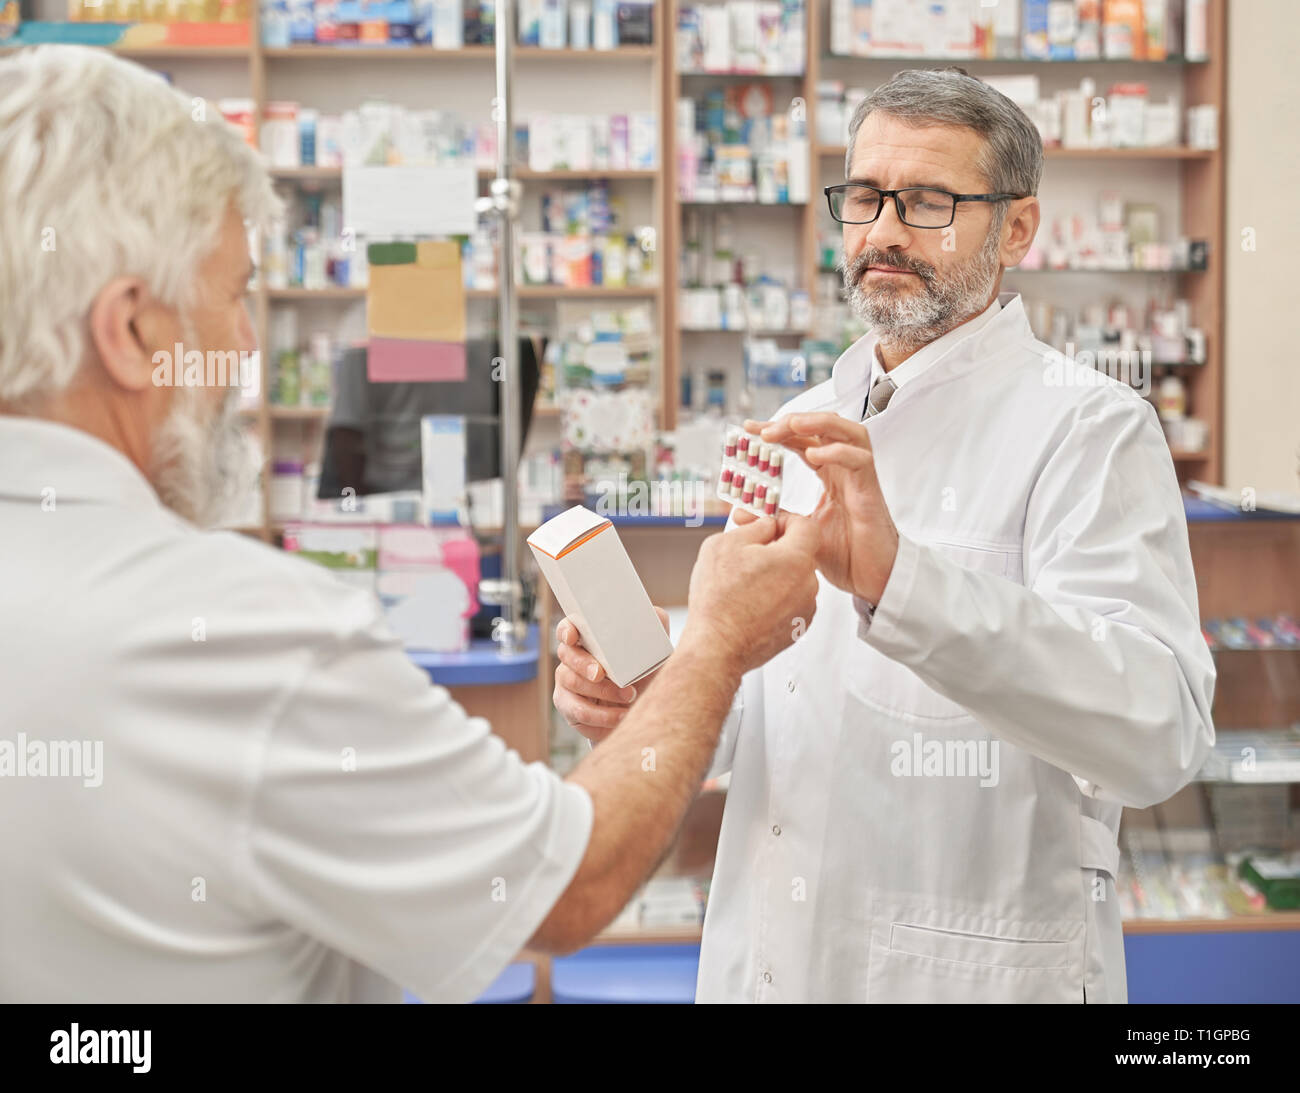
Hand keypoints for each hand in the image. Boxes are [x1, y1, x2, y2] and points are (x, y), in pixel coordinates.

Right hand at [553, 607, 670, 744]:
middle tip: (601, 673)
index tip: (573, 636)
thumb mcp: (653, 651)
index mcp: (589, 640)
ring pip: (571, 683)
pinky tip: (620, 716)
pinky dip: (601, 716)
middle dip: (583, 664)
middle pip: (566, 655)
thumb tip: (655, 614)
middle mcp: (573, 659)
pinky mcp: (570, 709)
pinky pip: (578, 712)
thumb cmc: (644, 673)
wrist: (641, 709)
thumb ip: (654, 628)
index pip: (568, 628)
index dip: (566, 630)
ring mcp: (568, 684)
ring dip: (601, 692)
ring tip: (628, 697)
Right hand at [679, 512, 820, 677]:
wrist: (717, 646)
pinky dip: (776, 599)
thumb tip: (766, 526)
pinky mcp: (798, 627)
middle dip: (777, 551)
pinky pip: (792, 602)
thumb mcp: (726, 544)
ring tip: (745, 586)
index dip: (786, 521)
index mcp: (795, 559)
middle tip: (748, 557)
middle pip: (800, 554)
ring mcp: (805, 608)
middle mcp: (807, 584)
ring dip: (776, 576)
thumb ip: (755, 527)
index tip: (771, 525)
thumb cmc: (718, 600)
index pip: (806, 526)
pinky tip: (751, 604)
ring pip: (795, 579)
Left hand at [746, 412, 898, 603]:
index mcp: (830, 475)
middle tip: (763, 430)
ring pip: (849, 432)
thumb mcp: (800, 533)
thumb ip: (775, 518)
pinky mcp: (870, 491)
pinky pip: (859, 460)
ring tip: (791, 426)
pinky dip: (837, 452)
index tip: (749, 429)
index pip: (803, 440)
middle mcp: (845, 470)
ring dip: (819, 423)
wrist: (871, 579)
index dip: (778, 430)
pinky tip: (814, 454)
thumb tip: (740, 512)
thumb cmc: (846, 555)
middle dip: (792, 422)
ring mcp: (860, 477)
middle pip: (824, 427)